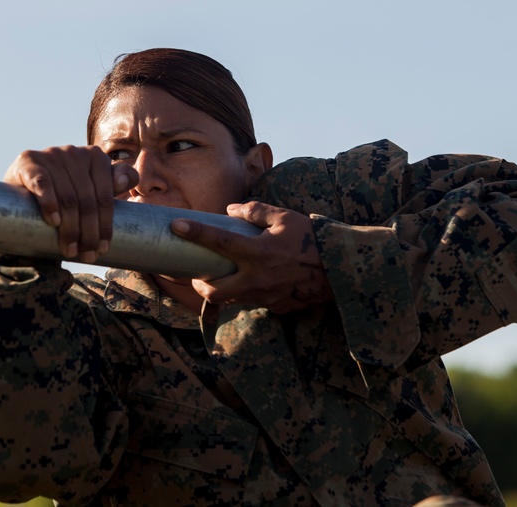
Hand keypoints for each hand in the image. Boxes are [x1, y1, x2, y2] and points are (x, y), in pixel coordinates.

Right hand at [3, 146, 137, 261]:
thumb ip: (113, 183)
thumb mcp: (91, 189)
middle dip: (88, 232)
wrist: (22, 191)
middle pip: (86, 199)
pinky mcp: (28, 161)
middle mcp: (74, 151)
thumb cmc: (65, 193)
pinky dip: (49, 203)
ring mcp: (51, 154)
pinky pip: (43, 183)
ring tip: (70, 250)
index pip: (105, 195)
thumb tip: (124, 181)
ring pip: (67, 196)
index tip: (103, 248)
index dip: (105, 224)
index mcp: (95, 156)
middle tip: (87, 256)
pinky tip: (54, 221)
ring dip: (70, 228)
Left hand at [171, 201, 332, 313]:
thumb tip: (231, 210)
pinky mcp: (275, 306)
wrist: (340, 271)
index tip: (176, 225)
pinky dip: (244, 292)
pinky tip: (249, 281)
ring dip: (219, 289)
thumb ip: (256, 212)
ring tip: (219, 276)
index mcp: (257, 252)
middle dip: (198, 283)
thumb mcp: (286, 218)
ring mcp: (264, 296)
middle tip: (197, 271)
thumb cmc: (313, 240)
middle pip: (212, 291)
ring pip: (229, 300)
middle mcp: (256, 278)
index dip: (195, 233)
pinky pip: (251, 301)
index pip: (218, 242)